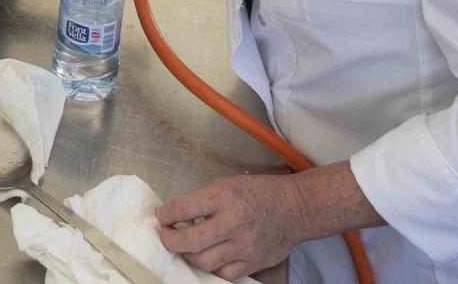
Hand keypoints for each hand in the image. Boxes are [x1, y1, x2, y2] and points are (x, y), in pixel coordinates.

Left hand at [158, 173, 311, 278]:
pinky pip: (224, 273)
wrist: (295, 208)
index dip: (165, 214)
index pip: (183, 209)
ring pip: (204, 262)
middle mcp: (234, 222)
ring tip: (187, 246)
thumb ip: (202, 201)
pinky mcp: (254, 263)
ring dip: (189, 255)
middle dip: (171, 240)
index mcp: (225, 197)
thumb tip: (175, 216)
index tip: (162, 216)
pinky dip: (212, 267)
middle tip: (167, 235)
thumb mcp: (227, 185)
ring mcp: (245, 246)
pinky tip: (209, 256)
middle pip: (191, 241)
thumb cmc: (259, 193)